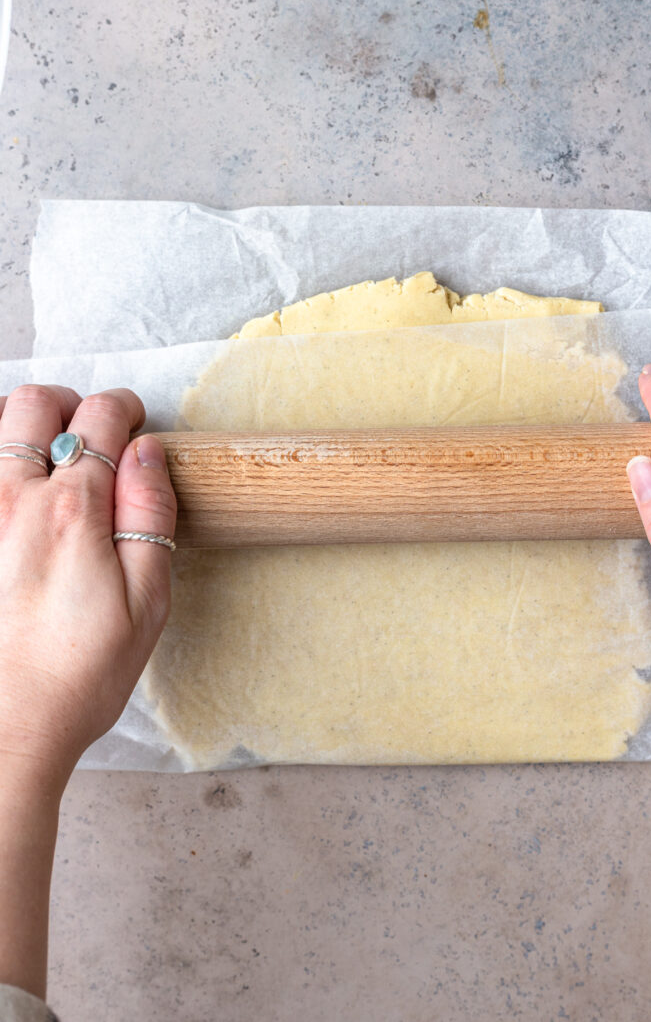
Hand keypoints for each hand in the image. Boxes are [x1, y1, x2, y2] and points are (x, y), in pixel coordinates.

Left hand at [0, 383, 175, 1000]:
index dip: (124, 409)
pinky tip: (9, 494)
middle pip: (34, 405)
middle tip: (87, 433)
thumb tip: (148, 453)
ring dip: (18, 427)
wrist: (5, 730)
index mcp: (74, 511)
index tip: (133, 421)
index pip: (101, 420)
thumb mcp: (147, 602)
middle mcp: (12, 500)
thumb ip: (150, 516)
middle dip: (69, 404)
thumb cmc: (79, 675)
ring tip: (41, 457)